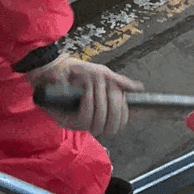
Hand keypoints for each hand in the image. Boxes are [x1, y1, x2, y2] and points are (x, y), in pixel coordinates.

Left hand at [26, 55, 143, 135]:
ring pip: (98, 122)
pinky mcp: (66, 122)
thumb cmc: (76, 71)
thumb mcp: (101, 74)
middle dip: (114, 107)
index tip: (128, 100)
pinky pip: (84, 117)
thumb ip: (119, 83)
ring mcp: (79, 123)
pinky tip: (85, 92)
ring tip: (93, 86)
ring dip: (98, 101)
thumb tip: (139, 88)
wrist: (53, 68)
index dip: (126, 113)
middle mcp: (92, 120)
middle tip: (109, 91)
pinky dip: (88, 102)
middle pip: (113, 125)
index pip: (121, 120)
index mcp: (103, 111)